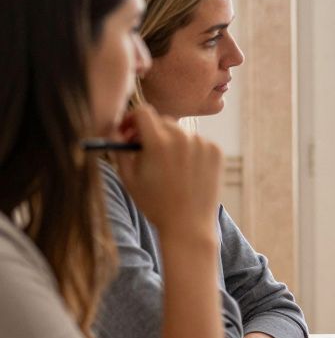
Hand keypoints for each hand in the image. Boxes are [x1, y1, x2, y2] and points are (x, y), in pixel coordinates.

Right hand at [113, 104, 221, 238]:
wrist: (189, 225)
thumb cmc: (154, 204)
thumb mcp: (129, 177)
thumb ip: (120, 149)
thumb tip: (115, 129)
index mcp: (158, 142)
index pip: (142, 112)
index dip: (131, 119)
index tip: (128, 131)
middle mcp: (183, 138)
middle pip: (161, 121)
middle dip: (149, 131)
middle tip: (143, 147)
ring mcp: (202, 144)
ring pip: (180, 132)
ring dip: (170, 142)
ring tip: (165, 166)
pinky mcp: (216, 151)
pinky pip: (197, 142)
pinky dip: (189, 150)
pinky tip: (184, 171)